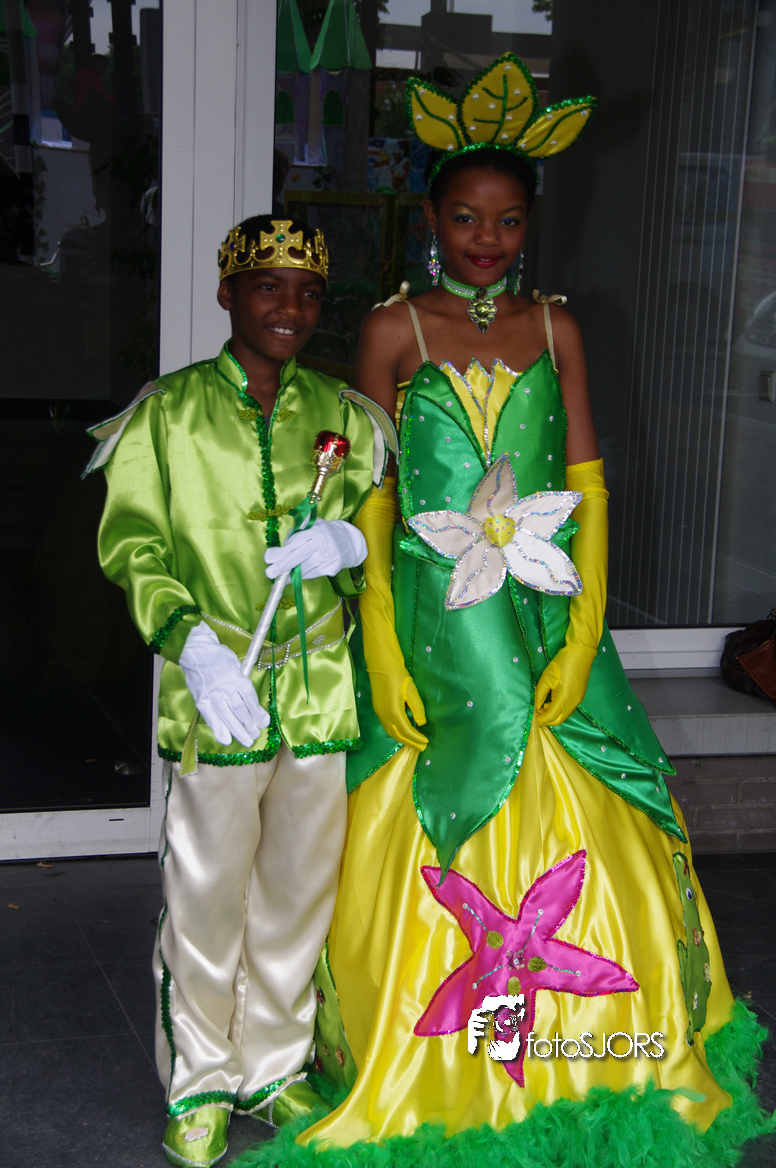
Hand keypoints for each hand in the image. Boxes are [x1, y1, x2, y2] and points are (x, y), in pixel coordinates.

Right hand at [179, 623, 269, 745]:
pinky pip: (211, 716)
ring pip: (228, 716)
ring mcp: (213, 694)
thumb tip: (250, 700)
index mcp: (238, 678)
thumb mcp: (237, 665)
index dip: (257, 713)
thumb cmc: (219, 656)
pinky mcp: (201, 699)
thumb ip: (242, 682)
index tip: (263, 723)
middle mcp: (227, 688)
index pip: (250, 699)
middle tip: (255, 735)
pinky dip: (218, 729)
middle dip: (249, 725)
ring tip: (246, 740)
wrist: (196, 650)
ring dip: (238, 730)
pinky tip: (225, 739)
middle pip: (240, 710)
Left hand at [264, 519, 366, 579]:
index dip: (280, 551)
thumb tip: (283, 546)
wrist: (350, 542)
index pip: (295, 543)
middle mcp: (321, 544)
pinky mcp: (331, 569)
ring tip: (279, 576)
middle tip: (269, 572)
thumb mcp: (313, 524)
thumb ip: (298, 532)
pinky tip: (294, 575)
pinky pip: (311, 574)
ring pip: (303, 569)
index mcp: (315, 531)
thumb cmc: (326, 532)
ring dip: (289, 574)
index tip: (268, 557)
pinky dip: (301, 575)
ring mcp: (327, 558)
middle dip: (281, 566)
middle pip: (298, 557)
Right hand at [369, 669, 428, 749]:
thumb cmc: (398, 675)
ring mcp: (379, 713)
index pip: (406, 731)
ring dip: (402, 739)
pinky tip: (403, 731)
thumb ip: (417, 709)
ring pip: (391, 732)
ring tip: (414, 742)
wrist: (381, 663)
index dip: (416, 738)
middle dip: (410, 742)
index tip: (426, 742)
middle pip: (397, 735)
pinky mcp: (378, 709)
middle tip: (422, 747)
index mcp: (393, 712)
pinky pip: (387, 726)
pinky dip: (396, 732)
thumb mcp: (411, 691)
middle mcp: (384, 715)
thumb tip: (421, 723)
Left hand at [534, 644, 596, 725]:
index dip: (539, 719)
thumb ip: (539, 695)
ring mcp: (578, 700)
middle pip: (558, 720)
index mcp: (565, 700)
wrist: (580, 652)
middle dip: (546, 719)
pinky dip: (558, 708)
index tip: (530, 718)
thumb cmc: (562, 663)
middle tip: (535, 712)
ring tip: (541, 705)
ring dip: (552, 713)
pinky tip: (550, 700)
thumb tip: (535, 707)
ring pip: (563, 714)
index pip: (550, 717)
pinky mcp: (579, 696)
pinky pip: (567, 708)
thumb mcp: (546, 679)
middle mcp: (573, 704)